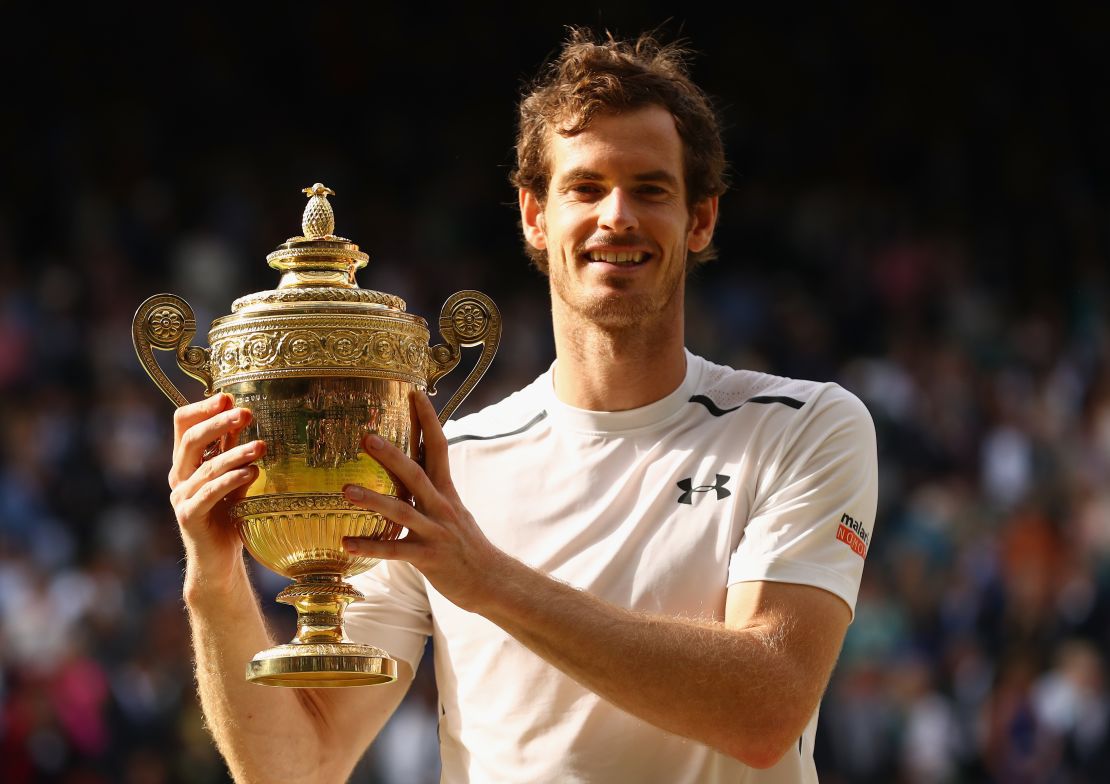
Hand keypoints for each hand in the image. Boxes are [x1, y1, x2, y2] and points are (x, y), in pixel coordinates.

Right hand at [168, 393, 264, 586]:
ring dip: (236, 453)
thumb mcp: (235, 476)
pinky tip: (252, 472)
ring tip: (261, 446)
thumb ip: (234, 450)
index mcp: (187, 461)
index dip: (203, 408)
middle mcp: (179, 475)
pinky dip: (231, 480)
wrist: (219, 559)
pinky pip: (209, 493)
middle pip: (192, 440)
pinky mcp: (189, 517)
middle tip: (247, 413)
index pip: (184, 424)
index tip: (228, 397)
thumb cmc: (229, 514)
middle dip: (219, 423)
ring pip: (206, 467)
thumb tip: (245, 414)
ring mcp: (180, 497)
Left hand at [341, 391, 502, 611]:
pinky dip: (370, 547)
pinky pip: (395, 551)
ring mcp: (435, 532)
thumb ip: (432, 488)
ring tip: (345, 490)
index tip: (414, 393)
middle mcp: (442, 506)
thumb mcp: (452, 509)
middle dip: (392, 454)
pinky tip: (346, 543)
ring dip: (373, 499)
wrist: (491, 580)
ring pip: (402, 511)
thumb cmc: (465, 544)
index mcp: (446, 490)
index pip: (438, 447)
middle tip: (366, 436)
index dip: (427, 420)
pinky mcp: (428, 558)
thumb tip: (415, 464)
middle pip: (416, 473)